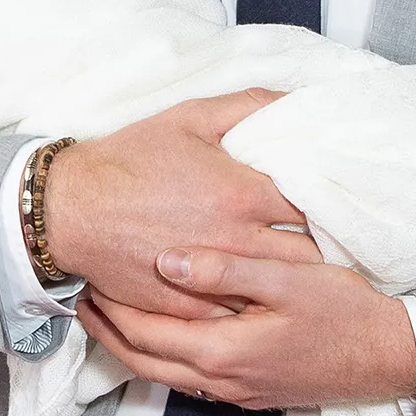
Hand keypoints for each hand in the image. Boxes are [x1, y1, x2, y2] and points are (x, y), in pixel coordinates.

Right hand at [43, 91, 320, 317]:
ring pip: (278, 290)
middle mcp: (236, 241)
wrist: (72, 208)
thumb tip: (297, 100)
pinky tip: (266, 298)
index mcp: (242, 193)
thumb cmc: (131, 159)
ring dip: (295, 282)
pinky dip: (256, 307)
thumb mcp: (190, 118)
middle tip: (337, 242)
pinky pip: (240, 315)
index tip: (344, 203)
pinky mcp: (191, 308)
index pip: (316, 206)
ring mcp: (214, 280)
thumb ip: (249, 105)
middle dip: (325, 248)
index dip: (335, 205)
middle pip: (308, 255)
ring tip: (312, 275)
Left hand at [76, 248, 415, 409]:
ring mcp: (236, 392)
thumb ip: (226, 269)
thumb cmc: (344, 312)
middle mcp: (222, 380)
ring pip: (164, 375)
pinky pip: (189, 378)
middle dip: (108, 332)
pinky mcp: (251, 392)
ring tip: (111, 313)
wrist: (390, 358)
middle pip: (143, 362)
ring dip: (132, 346)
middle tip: (83, 298)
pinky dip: (163, 356)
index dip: (110, 309)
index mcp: (222, 351)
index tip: (88, 278)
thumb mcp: (288, 279)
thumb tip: (167, 262)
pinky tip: (164, 331)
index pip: (144, 334)